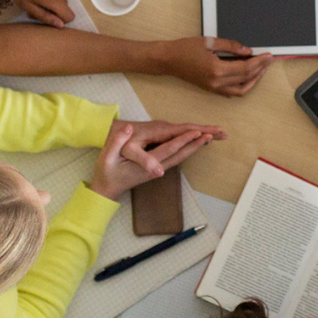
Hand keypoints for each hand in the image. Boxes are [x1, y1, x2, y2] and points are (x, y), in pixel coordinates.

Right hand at [88, 117, 222, 200]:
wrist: (106, 189)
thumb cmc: (106, 173)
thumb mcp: (106, 157)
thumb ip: (117, 142)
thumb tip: (128, 128)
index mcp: (145, 166)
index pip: (168, 150)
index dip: (182, 141)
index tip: (196, 132)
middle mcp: (155, 169)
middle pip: (179, 155)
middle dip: (195, 144)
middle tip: (211, 134)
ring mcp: (157, 171)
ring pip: (179, 158)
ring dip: (193, 148)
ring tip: (208, 138)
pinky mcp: (156, 169)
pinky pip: (174, 159)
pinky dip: (185, 151)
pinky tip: (192, 145)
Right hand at [160, 35, 272, 96]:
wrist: (169, 60)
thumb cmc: (186, 48)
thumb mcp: (210, 42)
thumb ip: (231, 47)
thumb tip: (248, 51)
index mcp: (217, 70)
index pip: (245, 68)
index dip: (259, 62)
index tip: (269, 56)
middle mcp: (217, 82)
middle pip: (246, 78)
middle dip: (260, 69)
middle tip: (269, 60)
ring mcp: (214, 88)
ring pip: (241, 90)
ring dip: (253, 81)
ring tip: (261, 70)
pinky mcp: (211, 89)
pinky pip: (232, 92)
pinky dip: (243, 86)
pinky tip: (248, 77)